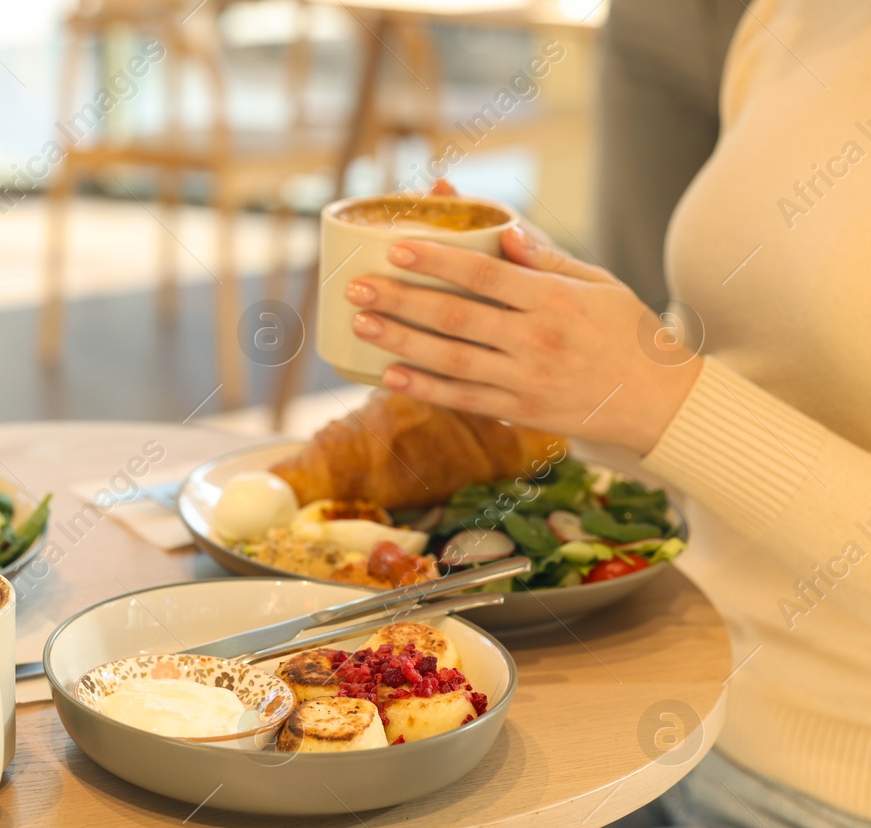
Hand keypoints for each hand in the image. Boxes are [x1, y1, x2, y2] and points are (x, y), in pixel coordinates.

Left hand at [344, 221, 702, 454]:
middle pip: (456, 318)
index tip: (395, 248)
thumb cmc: (625, 332)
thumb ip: (546, 257)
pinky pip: (463, 399)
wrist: (660, 400)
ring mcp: (526, 380)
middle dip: (401, 300)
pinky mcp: (521, 411)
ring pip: (451, 361)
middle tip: (357, 288)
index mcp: (555, 300)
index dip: (436, 261)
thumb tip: (504, 227)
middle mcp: (537, 341)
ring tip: (361, 325)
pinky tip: (389, 375)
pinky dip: (424, 388)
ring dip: (401, 342)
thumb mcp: (597, 284)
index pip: (484, 276)